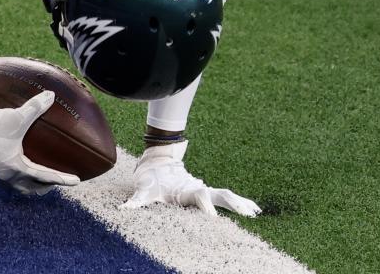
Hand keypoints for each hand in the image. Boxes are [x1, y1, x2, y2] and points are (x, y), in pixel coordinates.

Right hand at [0, 91, 80, 197]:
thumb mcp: (16, 117)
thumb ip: (34, 108)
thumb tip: (51, 96)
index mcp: (17, 168)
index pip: (45, 178)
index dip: (62, 179)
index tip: (76, 181)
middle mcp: (7, 176)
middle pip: (31, 189)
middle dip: (45, 187)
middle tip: (56, 181)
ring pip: (18, 186)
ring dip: (30, 183)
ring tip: (37, 175)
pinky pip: (7, 178)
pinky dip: (17, 175)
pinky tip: (15, 162)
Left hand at [122, 140, 260, 217]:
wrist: (157, 161)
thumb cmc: (150, 179)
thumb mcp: (142, 189)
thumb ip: (136, 200)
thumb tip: (123, 209)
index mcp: (185, 190)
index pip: (199, 197)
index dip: (205, 205)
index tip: (213, 217)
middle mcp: (197, 189)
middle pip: (219, 195)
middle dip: (233, 203)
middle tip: (249, 213)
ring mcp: (204, 190)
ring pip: (225, 196)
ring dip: (240, 203)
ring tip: (256, 212)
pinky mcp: (206, 193)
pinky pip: (225, 199)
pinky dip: (239, 203)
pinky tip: (253, 210)